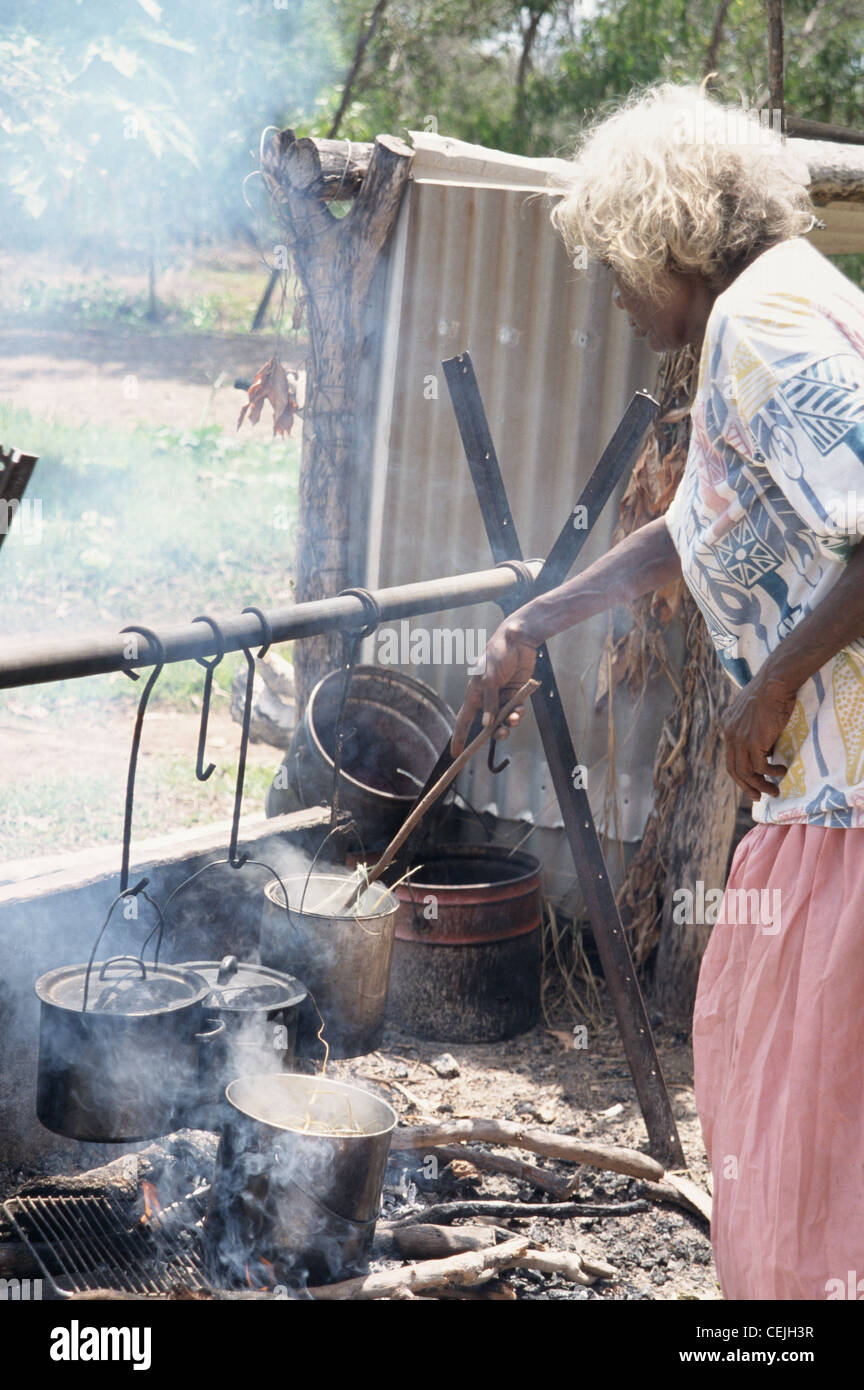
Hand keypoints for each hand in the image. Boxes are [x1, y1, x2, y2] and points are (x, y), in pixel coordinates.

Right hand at [450, 622, 538, 755]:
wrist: (518, 640)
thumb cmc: (498, 654)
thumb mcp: (490, 678)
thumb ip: (489, 701)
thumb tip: (486, 724)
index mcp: (474, 694)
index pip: (464, 720)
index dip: (459, 737)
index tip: (455, 754)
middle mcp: (487, 698)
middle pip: (487, 725)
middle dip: (495, 732)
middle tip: (503, 733)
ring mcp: (501, 697)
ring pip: (503, 720)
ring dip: (509, 723)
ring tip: (515, 718)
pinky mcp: (516, 694)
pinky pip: (515, 711)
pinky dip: (517, 714)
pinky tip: (520, 710)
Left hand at [720, 669, 796, 800]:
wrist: (775, 682)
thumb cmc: (772, 691)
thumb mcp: (756, 709)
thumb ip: (754, 727)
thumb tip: (765, 748)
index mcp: (727, 725)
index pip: (730, 756)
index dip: (740, 773)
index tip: (750, 783)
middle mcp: (729, 733)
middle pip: (733, 769)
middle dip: (746, 786)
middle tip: (758, 797)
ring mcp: (739, 739)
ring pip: (746, 772)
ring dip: (760, 785)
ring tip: (773, 792)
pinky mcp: (753, 742)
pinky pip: (761, 767)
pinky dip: (772, 773)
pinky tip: (782, 772)